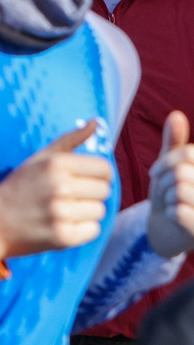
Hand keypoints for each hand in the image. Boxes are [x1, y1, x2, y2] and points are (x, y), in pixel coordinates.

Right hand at [0, 122, 112, 259]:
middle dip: (90, 193)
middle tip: (69, 196)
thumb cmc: (17, 187)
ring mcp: (62, 213)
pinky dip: (82, 229)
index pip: (104, 169)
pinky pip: (94, 230)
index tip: (85, 179)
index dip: (98, 175)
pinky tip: (63, 225)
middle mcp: (60, 186)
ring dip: (86, 212)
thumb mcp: (38, 158)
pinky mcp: (64, 236)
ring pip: (100, 211)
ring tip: (64, 211)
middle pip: (104, 190)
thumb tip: (95, 122)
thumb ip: (70, 140)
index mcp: (56, 164)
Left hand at [151, 112, 193, 259]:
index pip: (189, 154)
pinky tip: (175, 217)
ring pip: (180, 189)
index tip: (156, 172)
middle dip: (164, 181)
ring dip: (167, 197)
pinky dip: (170, 213)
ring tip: (172, 203)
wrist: (166, 229)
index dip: (166, 161)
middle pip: (181, 171)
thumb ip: (175, 143)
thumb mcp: (170, 165)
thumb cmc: (169, 193)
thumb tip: (175, 114)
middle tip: (165, 191)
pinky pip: (179, 211)